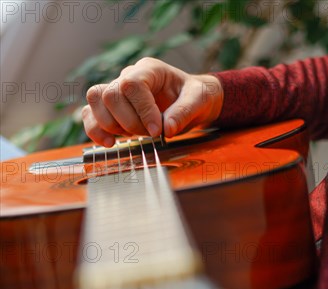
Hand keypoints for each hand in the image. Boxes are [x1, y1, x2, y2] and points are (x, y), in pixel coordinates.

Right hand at [82, 58, 223, 146]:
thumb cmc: (195, 96)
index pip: (132, 84)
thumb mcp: (200, 100)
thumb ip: (185, 112)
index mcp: (149, 69)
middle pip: (110, 95)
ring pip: (95, 101)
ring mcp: (117, 91)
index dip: (141, 110)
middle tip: (149, 133)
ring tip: (133, 136)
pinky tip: (110, 143)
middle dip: (129, 122)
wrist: (190, 102)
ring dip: (111, 126)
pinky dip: (95, 131)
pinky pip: (90, 115)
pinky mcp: (110, 109)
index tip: (156, 130)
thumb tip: (167, 129)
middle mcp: (128, 76)